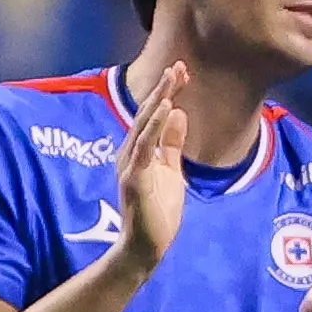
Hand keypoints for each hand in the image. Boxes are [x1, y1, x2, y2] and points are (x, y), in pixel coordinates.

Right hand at [106, 57, 191, 275]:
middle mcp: (129, 153)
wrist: (146, 246)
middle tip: (179, 66)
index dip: (167, 92)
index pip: (154, 115)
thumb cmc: (157, 212)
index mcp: (138, 151)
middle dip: (164, 88)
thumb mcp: (171, 171)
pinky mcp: (134, 177)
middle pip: (148, 114)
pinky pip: (145, 146)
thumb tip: (180, 113)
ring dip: (159, 100)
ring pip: (145, 125)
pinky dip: (155, 125)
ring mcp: (130, 164)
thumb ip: (173, 144)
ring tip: (173, 78)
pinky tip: (167, 107)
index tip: (181, 72)